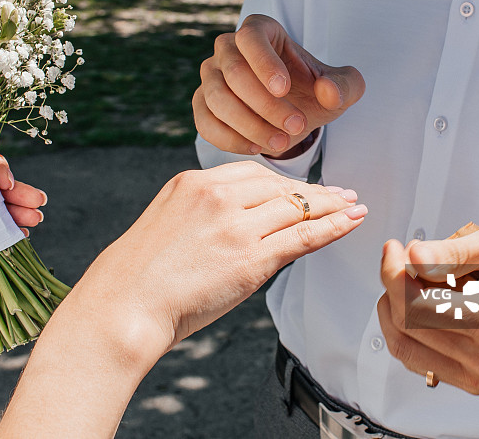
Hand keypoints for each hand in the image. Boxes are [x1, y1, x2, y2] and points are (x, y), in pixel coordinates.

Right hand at [0, 161, 367, 436]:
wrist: (124, 305)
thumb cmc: (137, 274)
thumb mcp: (165, 222)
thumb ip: (199, 211)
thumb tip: (231, 219)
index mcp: (194, 182)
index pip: (254, 173)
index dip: (285, 181)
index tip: (302, 186)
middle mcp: (217, 195)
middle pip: (280, 186)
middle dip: (314, 191)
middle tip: (340, 193)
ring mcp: (236, 226)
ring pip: (297, 207)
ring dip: (332, 205)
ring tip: (353, 205)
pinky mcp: (251, 258)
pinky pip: (302, 236)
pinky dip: (333, 226)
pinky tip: (352, 220)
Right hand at [193, 14, 365, 156]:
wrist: (293, 115)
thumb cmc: (314, 93)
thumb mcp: (341, 89)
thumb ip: (345, 86)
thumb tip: (328, 91)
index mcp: (259, 30)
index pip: (251, 37)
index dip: (264, 63)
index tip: (284, 89)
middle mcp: (227, 48)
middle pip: (234, 72)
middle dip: (266, 104)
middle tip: (297, 126)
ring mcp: (210, 76)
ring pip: (217, 99)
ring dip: (250, 125)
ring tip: (282, 142)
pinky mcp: (202, 105)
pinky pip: (205, 122)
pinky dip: (229, 139)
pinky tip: (256, 147)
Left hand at [377, 219, 478, 394]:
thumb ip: (457, 250)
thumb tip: (414, 257)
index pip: (415, 306)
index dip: (393, 272)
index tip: (395, 247)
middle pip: (405, 325)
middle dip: (394, 284)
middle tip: (406, 256)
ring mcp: (478, 375)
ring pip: (404, 344)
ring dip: (398, 307)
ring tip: (419, 279)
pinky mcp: (473, 379)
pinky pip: (419, 357)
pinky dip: (411, 327)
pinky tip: (428, 302)